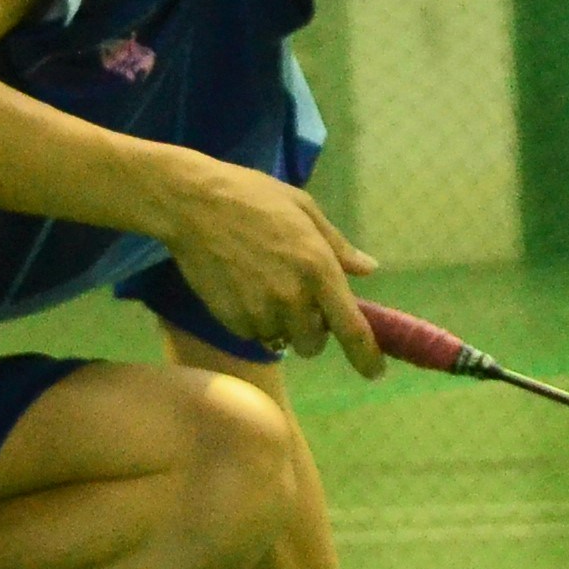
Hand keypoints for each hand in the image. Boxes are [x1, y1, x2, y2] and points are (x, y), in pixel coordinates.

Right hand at [157, 154, 379, 369]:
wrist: (193, 203)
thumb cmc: (253, 197)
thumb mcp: (304, 209)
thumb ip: (338, 246)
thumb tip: (368, 269)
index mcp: (319, 269)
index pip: (352, 330)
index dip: (367, 357)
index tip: (375, 372)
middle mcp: (294, 298)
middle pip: (313, 344)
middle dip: (310, 330)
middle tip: (296, 299)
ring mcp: (260, 312)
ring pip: (281, 340)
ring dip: (279, 324)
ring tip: (263, 285)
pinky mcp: (232, 320)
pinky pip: (252, 334)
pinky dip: (253, 320)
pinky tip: (241, 287)